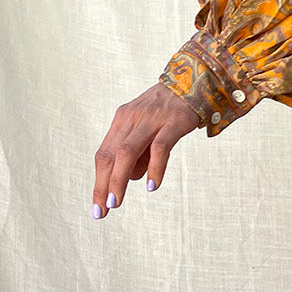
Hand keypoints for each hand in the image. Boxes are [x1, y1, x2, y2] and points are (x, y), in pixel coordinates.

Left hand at [92, 83, 199, 218]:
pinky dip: (154, 168)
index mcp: (122, 121)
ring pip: (127, 152)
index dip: (98, 181)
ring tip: (116, 201)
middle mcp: (131, 119)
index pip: (103, 155)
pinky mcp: (173, 122)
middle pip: (110, 155)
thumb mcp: (147, 128)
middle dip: (103, 185)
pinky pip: (160, 147)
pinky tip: (152, 186)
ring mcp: (151, 120)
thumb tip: (132, 178)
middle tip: (102, 210)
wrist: (193, 81)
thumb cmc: (168, 111)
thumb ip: (138, 152)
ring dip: (119, 179)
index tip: (98, 206)